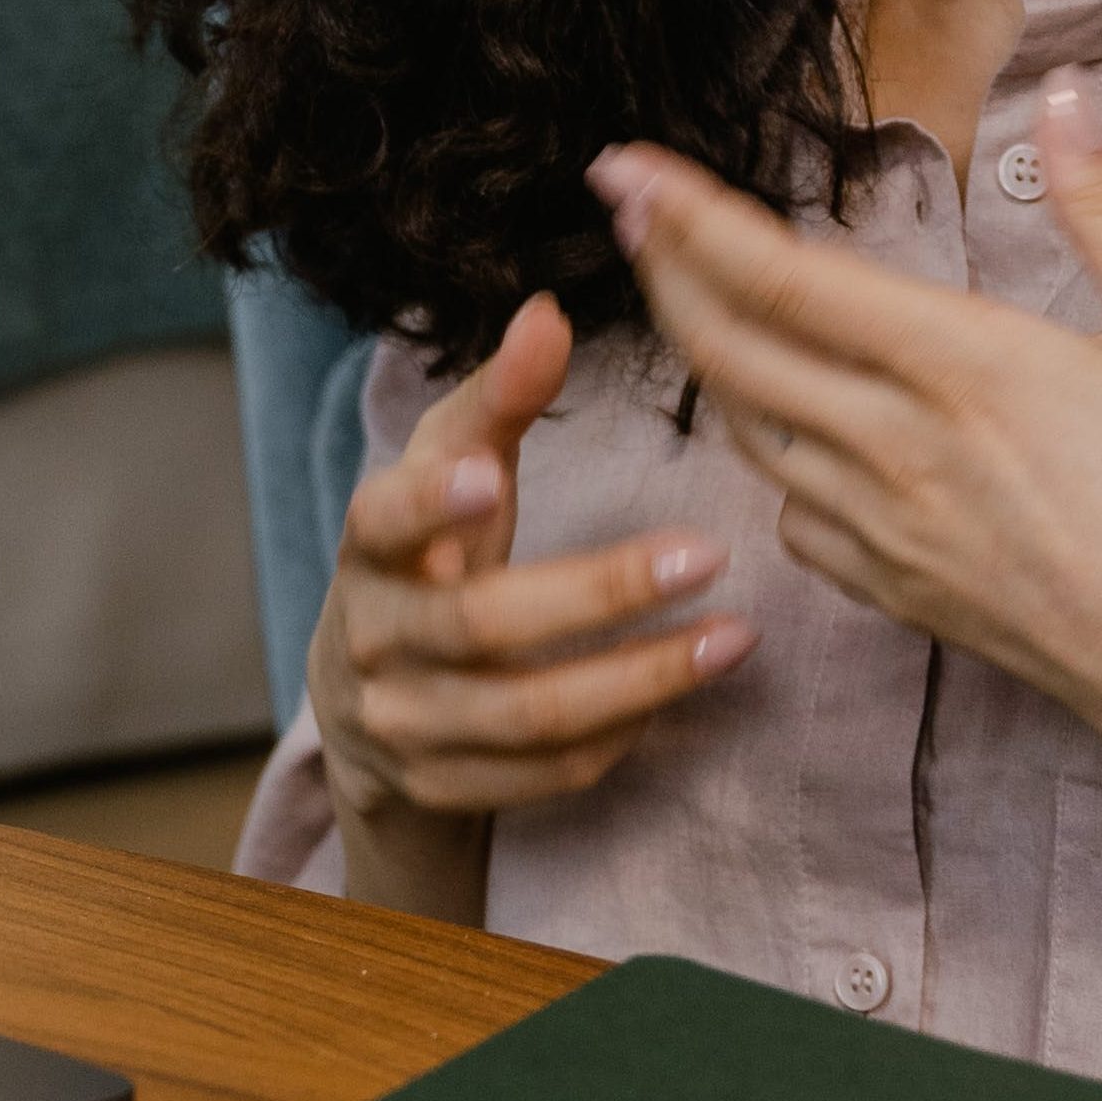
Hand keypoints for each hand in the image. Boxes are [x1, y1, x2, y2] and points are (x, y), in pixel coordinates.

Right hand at [308, 293, 751, 885]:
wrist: (367, 698)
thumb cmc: (429, 548)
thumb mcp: (450, 466)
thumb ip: (501, 395)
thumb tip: (549, 312)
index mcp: (370, 545)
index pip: (385, 520)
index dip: (431, 504)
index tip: (492, 477)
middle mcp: (375, 637)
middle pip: (484, 626)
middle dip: (601, 591)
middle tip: (708, 554)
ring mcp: (405, 724)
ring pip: (529, 715)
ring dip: (643, 679)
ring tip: (734, 637)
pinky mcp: (443, 788)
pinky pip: (544, 773)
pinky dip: (620, 736)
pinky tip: (680, 694)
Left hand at [591, 72, 1101, 805]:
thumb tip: (1065, 92)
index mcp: (955, 364)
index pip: (780, 275)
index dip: (688, 216)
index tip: (625, 168)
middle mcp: (893, 444)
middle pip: (727, 348)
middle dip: (660, 269)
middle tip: (625, 210)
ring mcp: (881, 525)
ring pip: (745, 429)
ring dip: (703, 356)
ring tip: (686, 298)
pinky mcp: (890, 588)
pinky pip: (790, 514)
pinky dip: (768, 459)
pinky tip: (782, 428)